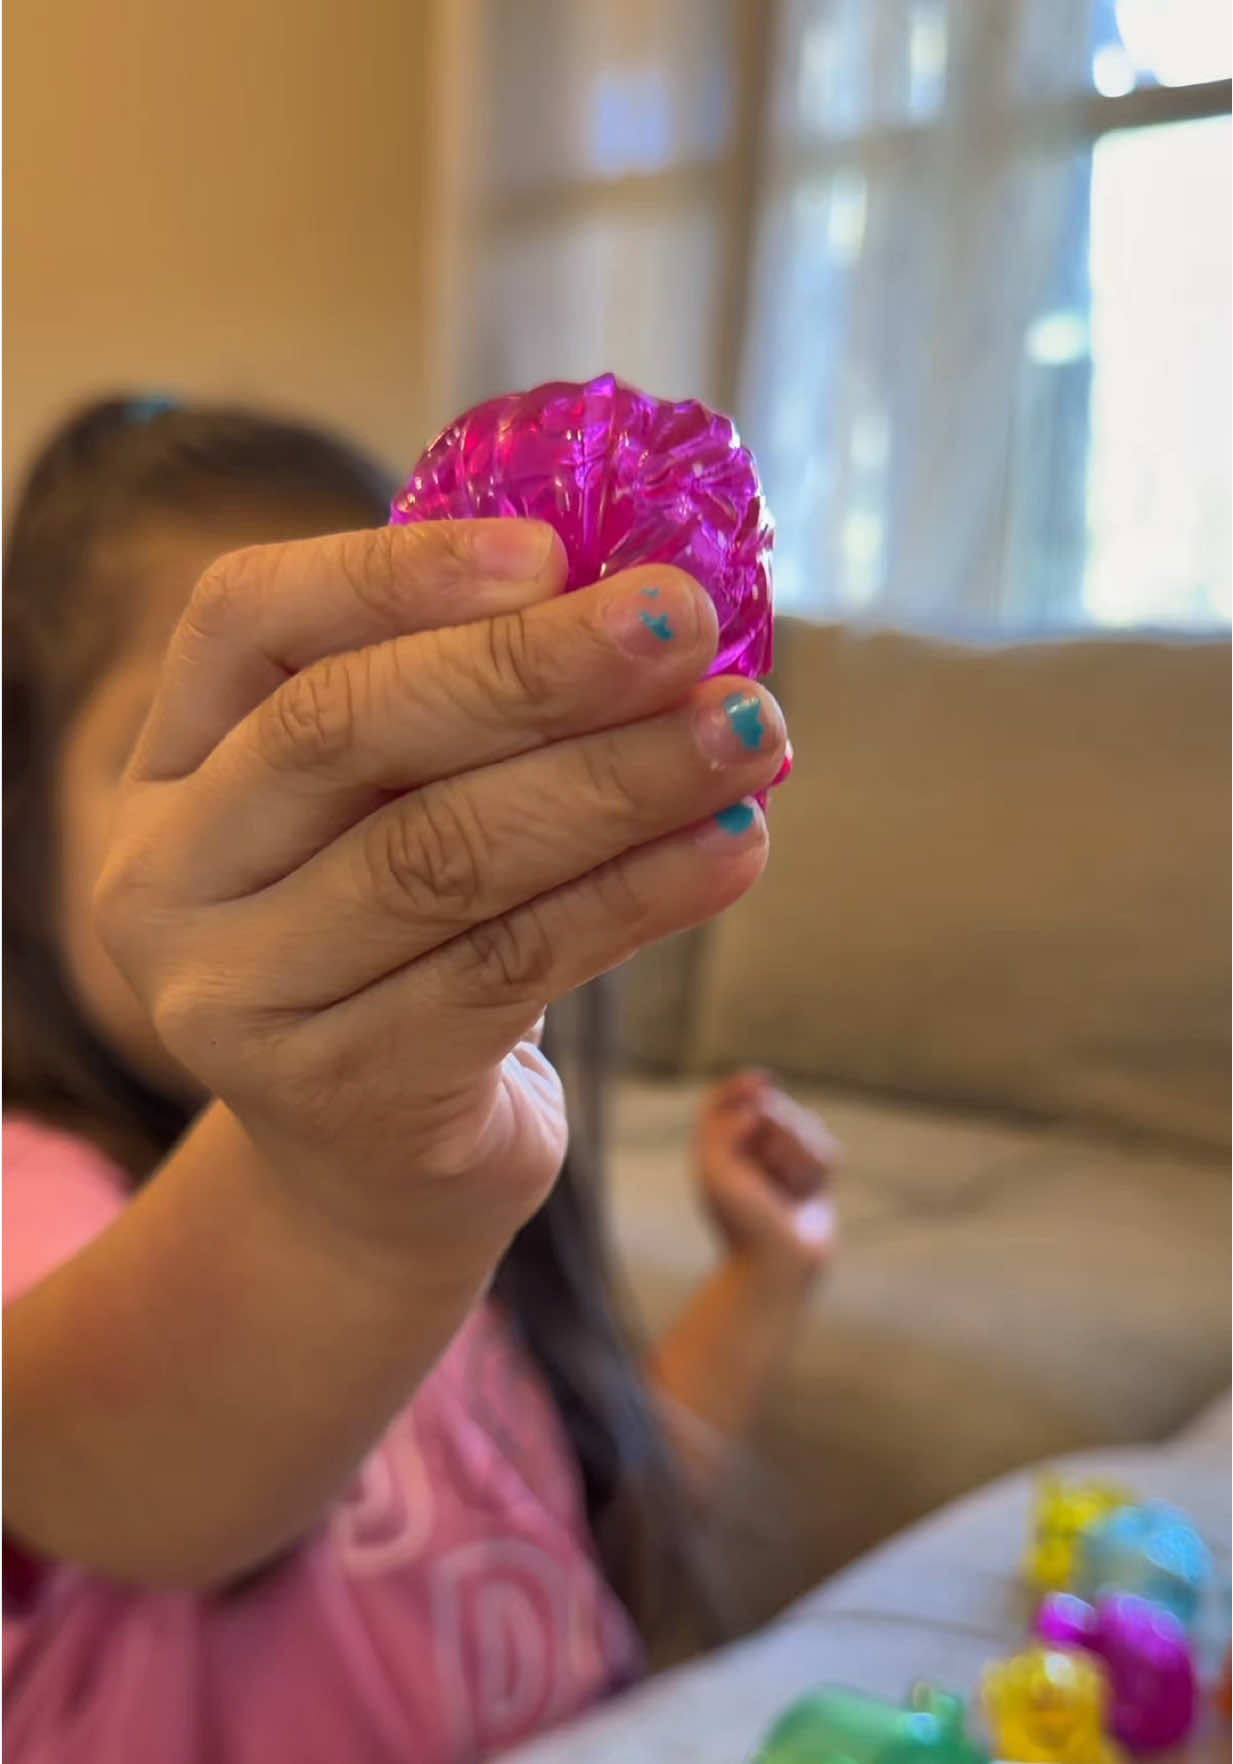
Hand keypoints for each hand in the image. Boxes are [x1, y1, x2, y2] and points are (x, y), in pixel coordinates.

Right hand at [96, 522, 788, 1283]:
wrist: (376, 1168)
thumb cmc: (404, 946)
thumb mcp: (398, 810)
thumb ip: (465, 707)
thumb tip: (634, 590)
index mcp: (171, 767)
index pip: (244, 620)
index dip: (395, 571)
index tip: (554, 547)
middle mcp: (168, 880)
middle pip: (343, 731)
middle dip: (532, 668)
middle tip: (683, 621)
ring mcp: (237, 1000)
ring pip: (440, 856)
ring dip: (616, 780)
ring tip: (748, 732)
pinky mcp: (342, 1093)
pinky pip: (510, 966)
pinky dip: (637, 896)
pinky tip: (733, 846)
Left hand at [695, 1071, 837, 1289]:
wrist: (776, 1268)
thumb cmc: (741, 1224)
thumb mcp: (716, 1172)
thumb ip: (723, 1128)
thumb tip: (756, 1106)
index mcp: (719, 1145)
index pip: (727, 1098)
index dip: (744, 1084)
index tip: (764, 1082)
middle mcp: (751, 1149)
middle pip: (774, 1107)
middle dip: (778, 1131)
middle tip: (768, 1167)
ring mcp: (785, 1161)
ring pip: (806, 1127)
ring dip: (798, 1155)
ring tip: (786, 1189)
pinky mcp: (814, 1176)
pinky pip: (827, 1150)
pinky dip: (818, 1169)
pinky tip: (806, 1194)